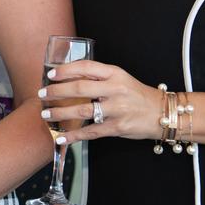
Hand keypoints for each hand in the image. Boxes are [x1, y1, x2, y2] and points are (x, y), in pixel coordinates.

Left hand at [38, 59, 165, 144]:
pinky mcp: (117, 127)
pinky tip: (61, 137)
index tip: (51, 75)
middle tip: (42, 94)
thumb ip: (99, 77)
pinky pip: (91, 132)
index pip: (86, 67)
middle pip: (80, 88)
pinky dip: (74, 136)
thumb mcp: (120, 79)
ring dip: (61, 113)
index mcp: (115, 73)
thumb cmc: (137, 95)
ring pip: (83, 110)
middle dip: (57, 91)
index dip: (66, 70)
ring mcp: (117, 109)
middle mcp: (115, 89)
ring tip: (46, 114)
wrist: (161, 113)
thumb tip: (69, 78)